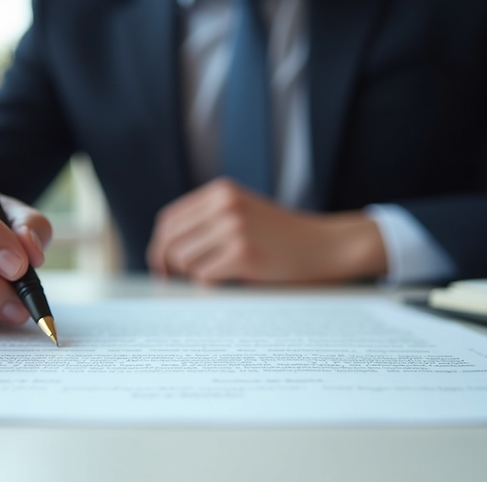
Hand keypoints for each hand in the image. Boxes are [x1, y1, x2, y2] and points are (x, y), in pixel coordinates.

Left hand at [146, 178, 387, 283]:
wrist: (327, 246)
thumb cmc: (283, 238)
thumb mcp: (244, 213)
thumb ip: (210, 221)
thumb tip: (165, 252)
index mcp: (221, 192)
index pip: (170, 220)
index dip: (159, 245)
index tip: (162, 266)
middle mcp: (225, 205)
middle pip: (170, 240)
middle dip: (166, 265)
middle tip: (172, 281)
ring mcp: (234, 229)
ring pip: (184, 261)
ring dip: (193, 276)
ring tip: (215, 277)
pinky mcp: (243, 254)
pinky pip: (203, 277)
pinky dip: (209, 285)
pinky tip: (228, 283)